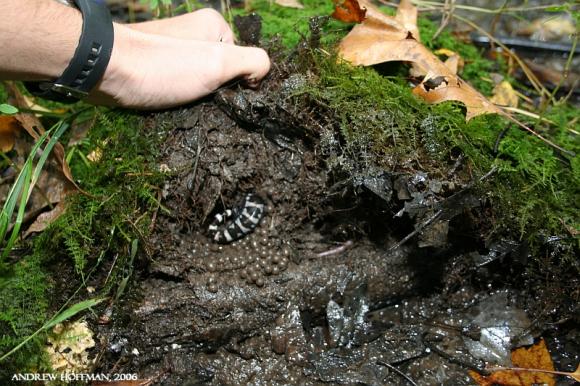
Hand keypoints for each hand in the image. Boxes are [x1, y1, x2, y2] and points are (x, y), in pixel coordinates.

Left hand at [90, 9, 269, 108]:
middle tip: (203, 103)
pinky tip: (170, 106)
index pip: (244, 59)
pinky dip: (179, 100)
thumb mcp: (219, 62)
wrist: (103, 71)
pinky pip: (179, 88)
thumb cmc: (163, 66)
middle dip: (216, 92)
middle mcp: (193, 34)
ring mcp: (173, 51)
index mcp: (213, 25)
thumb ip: (253, 62)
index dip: (240, 82)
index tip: (223, 94)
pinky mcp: (155, 68)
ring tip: (184, 106)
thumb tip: (261, 75)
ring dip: (197, 100)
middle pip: (221, 72)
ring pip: (200, 83)